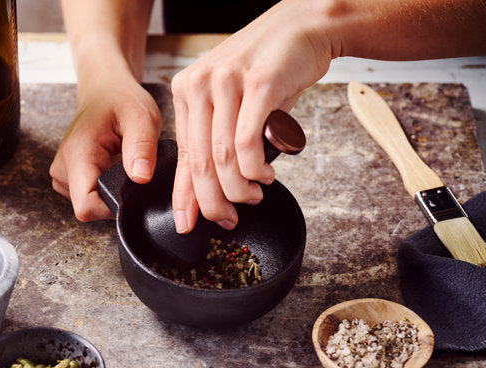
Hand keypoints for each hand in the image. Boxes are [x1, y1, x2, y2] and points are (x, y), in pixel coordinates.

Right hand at [50, 76, 160, 220]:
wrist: (104, 90)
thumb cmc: (121, 100)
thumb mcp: (141, 117)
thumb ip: (142, 147)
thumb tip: (141, 178)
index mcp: (77, 154)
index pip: (87, 207)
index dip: (114, 207)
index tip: (132, 187)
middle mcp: (63, 168)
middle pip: (91, 208)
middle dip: (116, 195)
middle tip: (130, 165)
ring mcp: (62, 175)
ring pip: (91, 204)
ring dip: (111, 189)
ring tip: (120, 161)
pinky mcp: (67, 179)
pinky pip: (89, 197)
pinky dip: (105, 186)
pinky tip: (111, 165)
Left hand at [170, 0, 330, 232]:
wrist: (304, 26)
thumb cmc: (269, 70)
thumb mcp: (232, 104)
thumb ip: (216, 141)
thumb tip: (209, 190)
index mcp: (186, 90)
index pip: (181, 155)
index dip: (185, 195)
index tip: (187, 223)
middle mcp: (199, 84)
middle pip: (199, 161)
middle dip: (212, 201)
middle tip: (227, 219)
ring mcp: (227, 82)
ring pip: (223, 157)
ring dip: (238, 188)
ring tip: (252, 196)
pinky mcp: (258, 84)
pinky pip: (247, 141)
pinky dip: (255, 168)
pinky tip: (264, 175)